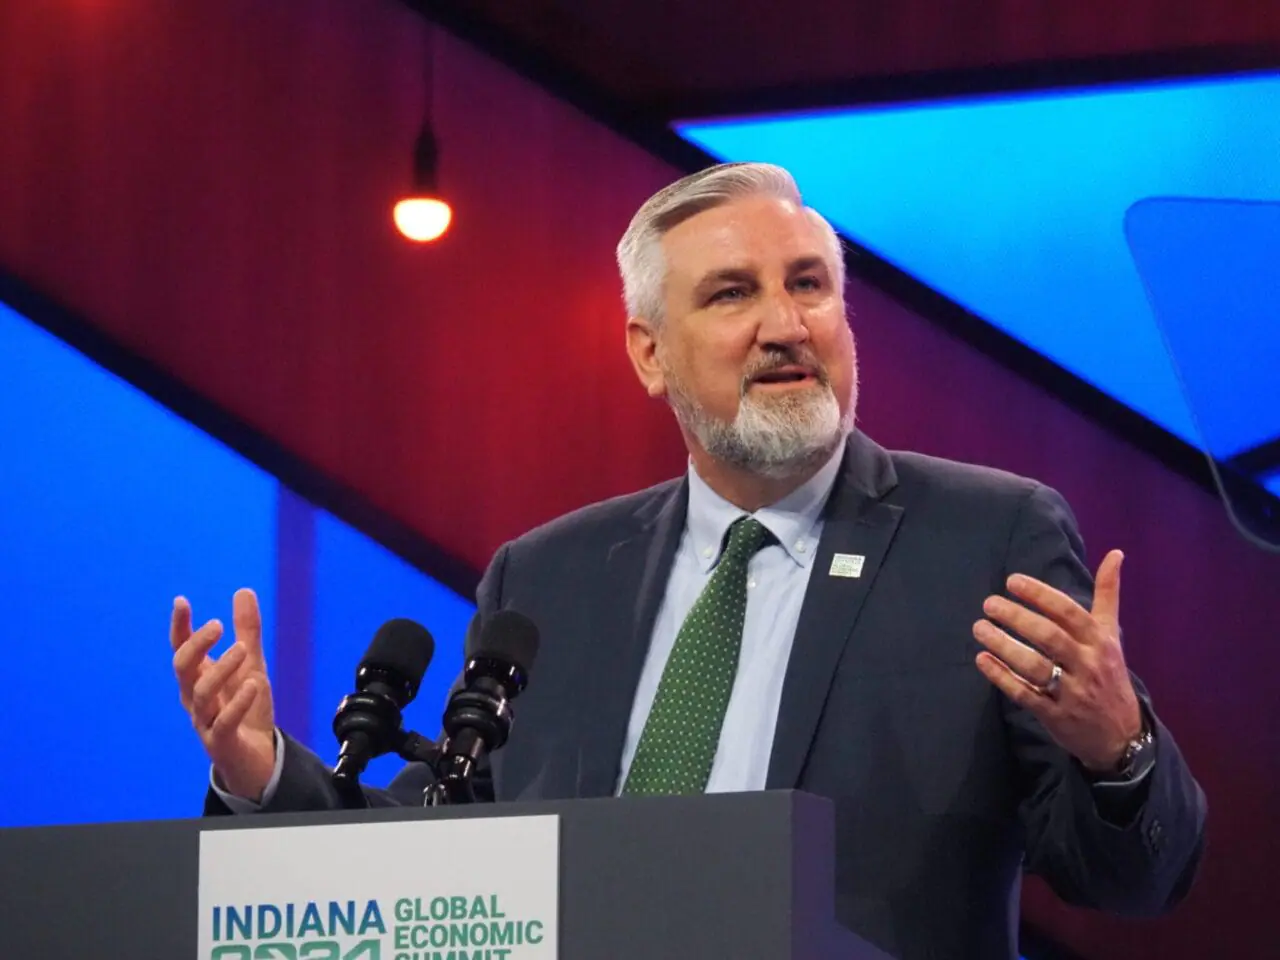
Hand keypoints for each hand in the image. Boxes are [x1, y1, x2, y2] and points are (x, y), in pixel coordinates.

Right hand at [171, 588, 276, 800]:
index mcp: (199, 678)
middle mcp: (196, 698)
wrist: (258, 758)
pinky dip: (237, 703)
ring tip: (243, 649)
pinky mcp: (221, 742)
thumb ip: (247, 631)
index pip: (182, 649)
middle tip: (217, 625)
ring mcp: (206, 721)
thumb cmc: (248, 708)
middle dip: (195, 646)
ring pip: (201, 694)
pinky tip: (254, 685)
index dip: (179, 627)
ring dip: (221, 669)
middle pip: (182, 669)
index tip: (181, 601)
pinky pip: (224, 723)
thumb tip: (243, 590)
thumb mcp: (252, 665)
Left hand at [972, 549, 1143, 773]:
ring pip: (1035, 666)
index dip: (1040, 595)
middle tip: (988, 604)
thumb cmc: (1109, 675)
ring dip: (1004, 646)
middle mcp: (1087, 664)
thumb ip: (1107, 595)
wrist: (1121, 735)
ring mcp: (1072, 692)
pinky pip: (1025, 694)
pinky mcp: (1055, 716)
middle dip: (1017, 618)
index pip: (1069, 612)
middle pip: (1050, 637)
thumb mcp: (1112, 635)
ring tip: (979, 628)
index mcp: (1100, 641)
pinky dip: (1001, 677)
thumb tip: (1115, 553)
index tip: (1012, 581)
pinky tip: (981, 660)